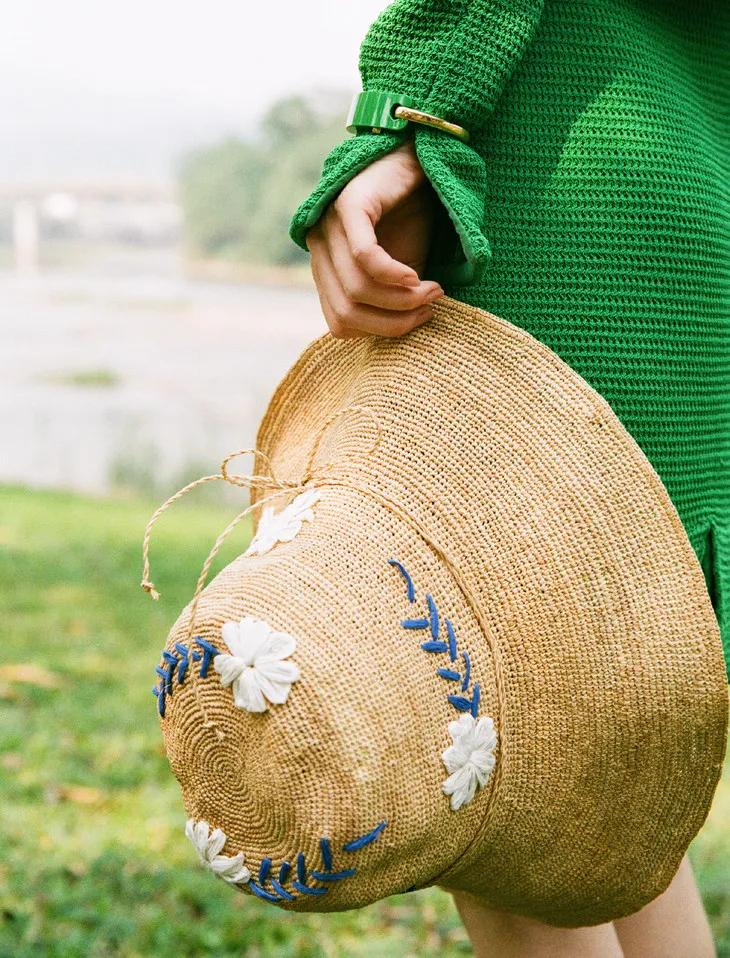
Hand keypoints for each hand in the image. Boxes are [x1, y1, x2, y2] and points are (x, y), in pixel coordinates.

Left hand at [305, 138, 443, 338]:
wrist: (421, 160)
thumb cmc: (413, 218)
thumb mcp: (401, 270)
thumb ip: (390, 301)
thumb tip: (396, 335)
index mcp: (327, 270)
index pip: (341, 324)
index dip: (382, 331)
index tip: (420, 318)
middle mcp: (320, 250)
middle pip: (347, 314)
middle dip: (394, 322)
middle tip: (430, 308)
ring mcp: (329, 226)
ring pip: (356, 290)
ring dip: (401, 300)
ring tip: (432, 291)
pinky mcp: (348, 205)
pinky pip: (364, 257)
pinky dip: (393, 275)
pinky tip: (416, 276)